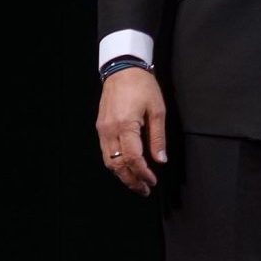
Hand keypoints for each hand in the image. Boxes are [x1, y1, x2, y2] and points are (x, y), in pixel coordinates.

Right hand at [95, 68, 168, 194]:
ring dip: (122, 174)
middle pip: (117, 164)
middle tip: (144, 190)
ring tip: (137, 183)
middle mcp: (109, 130)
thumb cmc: (143, 87)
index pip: (133, 158)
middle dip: (131, 180)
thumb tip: (160, 159)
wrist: (122, 70)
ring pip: (108, 160)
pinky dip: (116, 163)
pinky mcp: (100, 127)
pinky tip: (127, 168)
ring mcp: (102, 129)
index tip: (152, 181)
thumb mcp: (158, 110)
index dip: (143, 173)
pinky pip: (106, 151)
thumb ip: (158, 137)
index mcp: (125, 125)